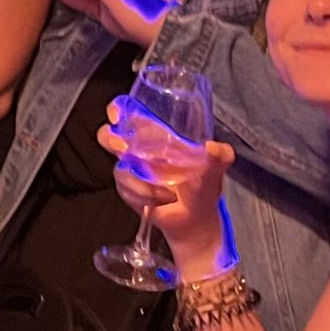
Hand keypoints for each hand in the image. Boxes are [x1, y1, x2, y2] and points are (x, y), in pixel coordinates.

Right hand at [97, 100, 235, 276]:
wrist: (195, 221)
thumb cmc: (203, 187)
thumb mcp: (216, 167)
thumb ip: (220, 155)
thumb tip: (212, 148)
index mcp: (158, 136)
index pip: (131, 114)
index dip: (118, 109)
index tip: (118, 116)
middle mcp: (139, 150)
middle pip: (108, 137)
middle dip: (111, 140)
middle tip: (125, 150)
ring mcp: (130, 171)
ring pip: (120, 170)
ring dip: (142, 184)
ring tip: (167, 194)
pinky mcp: (127, 190)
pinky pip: (125, 189)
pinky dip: (142, 196)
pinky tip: (159, 202)